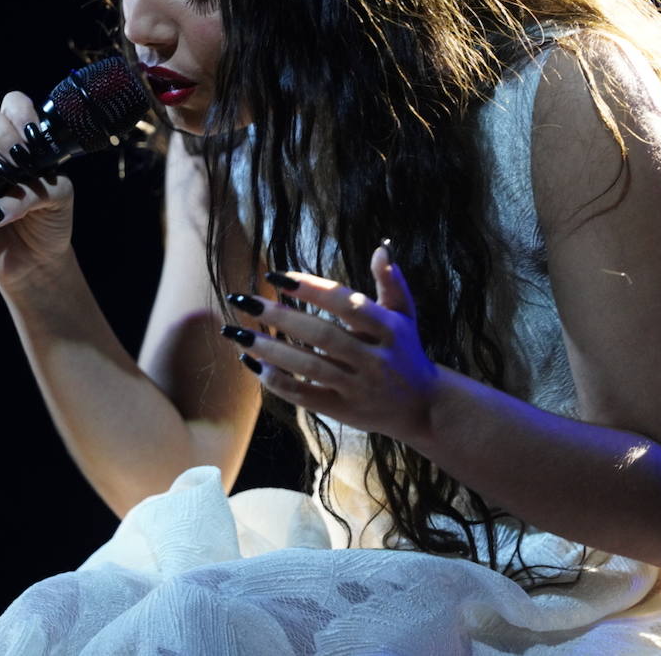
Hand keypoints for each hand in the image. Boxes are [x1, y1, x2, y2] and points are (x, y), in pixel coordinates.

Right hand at [0, 92, 74, 290]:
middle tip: (16, 164)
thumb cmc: (49, 222)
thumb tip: (3, 200)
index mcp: (23, 139)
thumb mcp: (58, 198)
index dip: (20, 115)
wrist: (34, 259)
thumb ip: (37, 188)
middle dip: (1, 136)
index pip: (13, 104)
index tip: (32, 142)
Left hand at [223, 243, 439, 445]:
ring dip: (269, 350)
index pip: (346, 304)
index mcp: (388, 329)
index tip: (276, 276)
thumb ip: (392, 283)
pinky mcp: (343, 410)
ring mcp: (358, 387)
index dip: (311, 288)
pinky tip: (253, 364)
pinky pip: (305, 395)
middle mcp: (373, 359)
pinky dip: (277, 381)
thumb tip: (381, 250)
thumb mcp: (405, 316)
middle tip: (244, 300)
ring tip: (236, 332)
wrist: (424, 407)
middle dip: (280, 317)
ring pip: (308, 366)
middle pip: (322, 335)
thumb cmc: (406, 351)